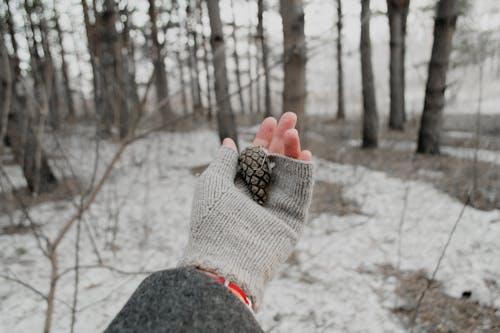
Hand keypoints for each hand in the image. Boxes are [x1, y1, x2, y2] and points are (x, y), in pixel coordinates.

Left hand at [179, 112, 313, 309]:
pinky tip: (305, 154)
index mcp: (238, 186)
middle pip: (275, 160)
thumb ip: (223, 161)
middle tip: (291, 115)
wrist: (226, 256)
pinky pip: (301, 191)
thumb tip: (228, 141)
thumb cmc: (212, 219)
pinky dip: (305, 173)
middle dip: (282, 138)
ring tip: (292, 132)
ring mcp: (276, 205)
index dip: (262, 137)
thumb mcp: (211, 183)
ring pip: (289, 171)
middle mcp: (258, 194)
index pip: (254, 157)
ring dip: (292, 150)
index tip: (269, 118)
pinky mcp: (292, 218)